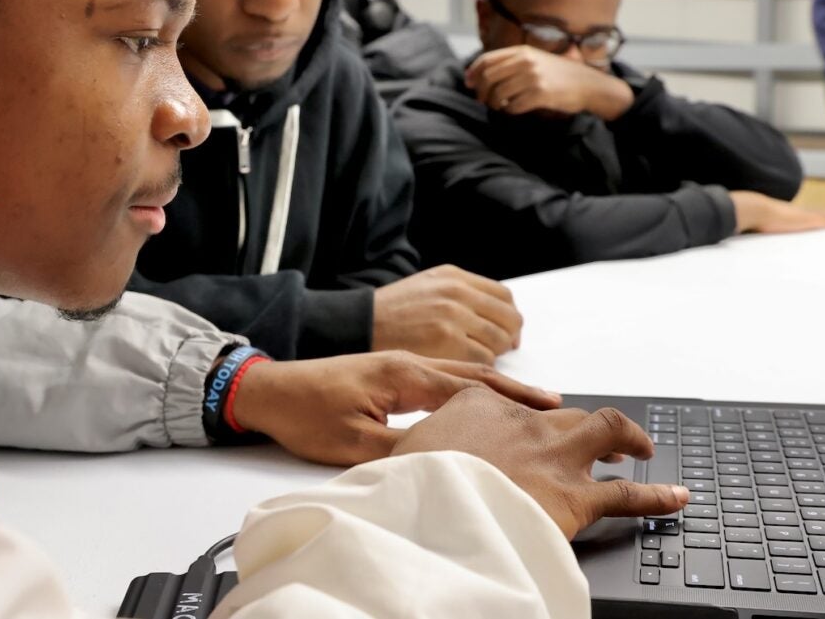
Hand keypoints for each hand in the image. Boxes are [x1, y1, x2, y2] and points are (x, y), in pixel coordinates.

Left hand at [231, 351, 561, 466]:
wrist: (268, 390)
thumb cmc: (304, 413)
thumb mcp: (354, 444)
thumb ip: (403, 451)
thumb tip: (445, 461)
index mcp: (404, 374)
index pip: (471, 389)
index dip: (512, 402)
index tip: (546, 412)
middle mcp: (407, 362)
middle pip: (475, 375)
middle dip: (517, 392)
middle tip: (556, 405)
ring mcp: (399, 365)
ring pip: (460, 374)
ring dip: (497, 388)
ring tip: (532, 402)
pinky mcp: (389, 373)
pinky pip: (443, 377)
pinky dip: (471, 388)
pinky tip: (482, 401)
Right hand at [373, 264, 523, 364]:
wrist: (358, 327)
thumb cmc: (390, 315)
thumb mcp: (426, 287)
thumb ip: (460, 296)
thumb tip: (495, 319)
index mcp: (454, 277)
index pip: (503, 297)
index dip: (510, 319)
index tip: (509, 334)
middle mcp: (457, 292)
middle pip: (508, 319)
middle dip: (507, 340)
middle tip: (499, 355)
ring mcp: (453, 316)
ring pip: (499, 342)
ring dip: (493, 356)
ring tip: (473, 366)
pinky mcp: (447, 341)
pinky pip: (483, 360)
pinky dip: (478, 370)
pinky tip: (462, 373)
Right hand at [392, 388, 689, 538]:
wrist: (427, 505)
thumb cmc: (408, 482)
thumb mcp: (399, 453)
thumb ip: (416, 451)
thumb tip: (406, 466)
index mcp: (477, 405)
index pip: (505, 406)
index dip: (520, 424)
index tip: (518, 436)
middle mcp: (524, 422)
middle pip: (564, 415)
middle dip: (583, 424)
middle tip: (597, 439)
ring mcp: (553, 456)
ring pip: (607, 431)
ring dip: (628, 438)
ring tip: (642, 448)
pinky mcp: (575, 496)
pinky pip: (628, 495)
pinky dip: (657, 496)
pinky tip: (677, 499)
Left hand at [465, 45, 633, 119]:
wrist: (588, 85)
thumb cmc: (559, 74)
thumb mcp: (536, 60)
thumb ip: (512, 63)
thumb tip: (479, 75)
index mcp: (522, 52)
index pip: (487, 60)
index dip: (473, 72)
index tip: (468, 83)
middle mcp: (526, 62)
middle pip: (489, 77)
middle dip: (480, 91)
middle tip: (482, 100)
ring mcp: (533, 78)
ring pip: (498, 94)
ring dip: (493, 104)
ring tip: (498, 106)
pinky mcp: (540, 95)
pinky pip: (513, 106)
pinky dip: (508, 111)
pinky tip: (512, 110)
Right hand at [730, 190, 824, 233]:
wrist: (752, 209)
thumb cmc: (749, 217)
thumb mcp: (751, 225)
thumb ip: (749, 227)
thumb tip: (736, 231)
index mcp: (783, 214)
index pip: (801, 214)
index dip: (811, 215)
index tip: (818, 215)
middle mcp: (795, 212)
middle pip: (816, 213)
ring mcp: (802, 215)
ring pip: (824, 216)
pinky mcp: (808, 220)